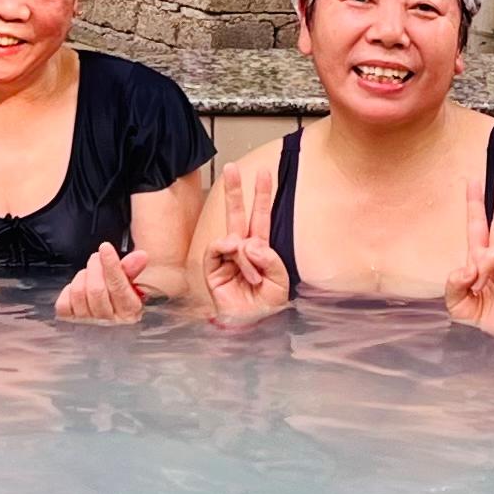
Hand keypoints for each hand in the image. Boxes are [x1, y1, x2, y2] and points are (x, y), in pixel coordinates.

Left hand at [54, 243, 147, 323]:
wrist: (107, 316)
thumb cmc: (119, 297)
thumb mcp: (129, 283)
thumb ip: (131, 269)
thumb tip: (141, 256)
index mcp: (129, 311)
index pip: (118, 287)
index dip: (111, 266)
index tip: (106, 248)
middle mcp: (109, 320)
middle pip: (96, 290)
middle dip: (95, 267)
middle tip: (97, 257)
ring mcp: (89, 322)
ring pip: (79, 293)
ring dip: (82, 277)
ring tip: (89, 272)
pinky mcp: (71, 321)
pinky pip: (63, 303)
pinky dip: (68, 290)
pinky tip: (79, 286)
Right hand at [203, 157, 291, 324]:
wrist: (249, 326)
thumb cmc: (266, 306)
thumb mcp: (280, 283)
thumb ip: (271, 261)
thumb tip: (249, 243)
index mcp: (261, 250)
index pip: (261, 216)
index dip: (262, 194)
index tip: (263, 172)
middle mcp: (243, 249)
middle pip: (238, 214)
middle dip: (235, 190)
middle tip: (232, 167)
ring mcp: (226, 257)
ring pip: (230, 233)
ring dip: (244, 252)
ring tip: (250, 275)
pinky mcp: (212, 267)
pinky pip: (218, 248)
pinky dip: (226, 250)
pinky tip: (232, 255)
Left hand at [444, 174, 493, 336]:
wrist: (486, 343)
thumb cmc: (471, 322)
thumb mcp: (453, 301)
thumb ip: (455, 282)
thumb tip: (472, 265)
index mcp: (476, 261)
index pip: (475, 226)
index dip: (474, 204)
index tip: (472, 180)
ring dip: (492, 252)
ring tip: (484, 269)